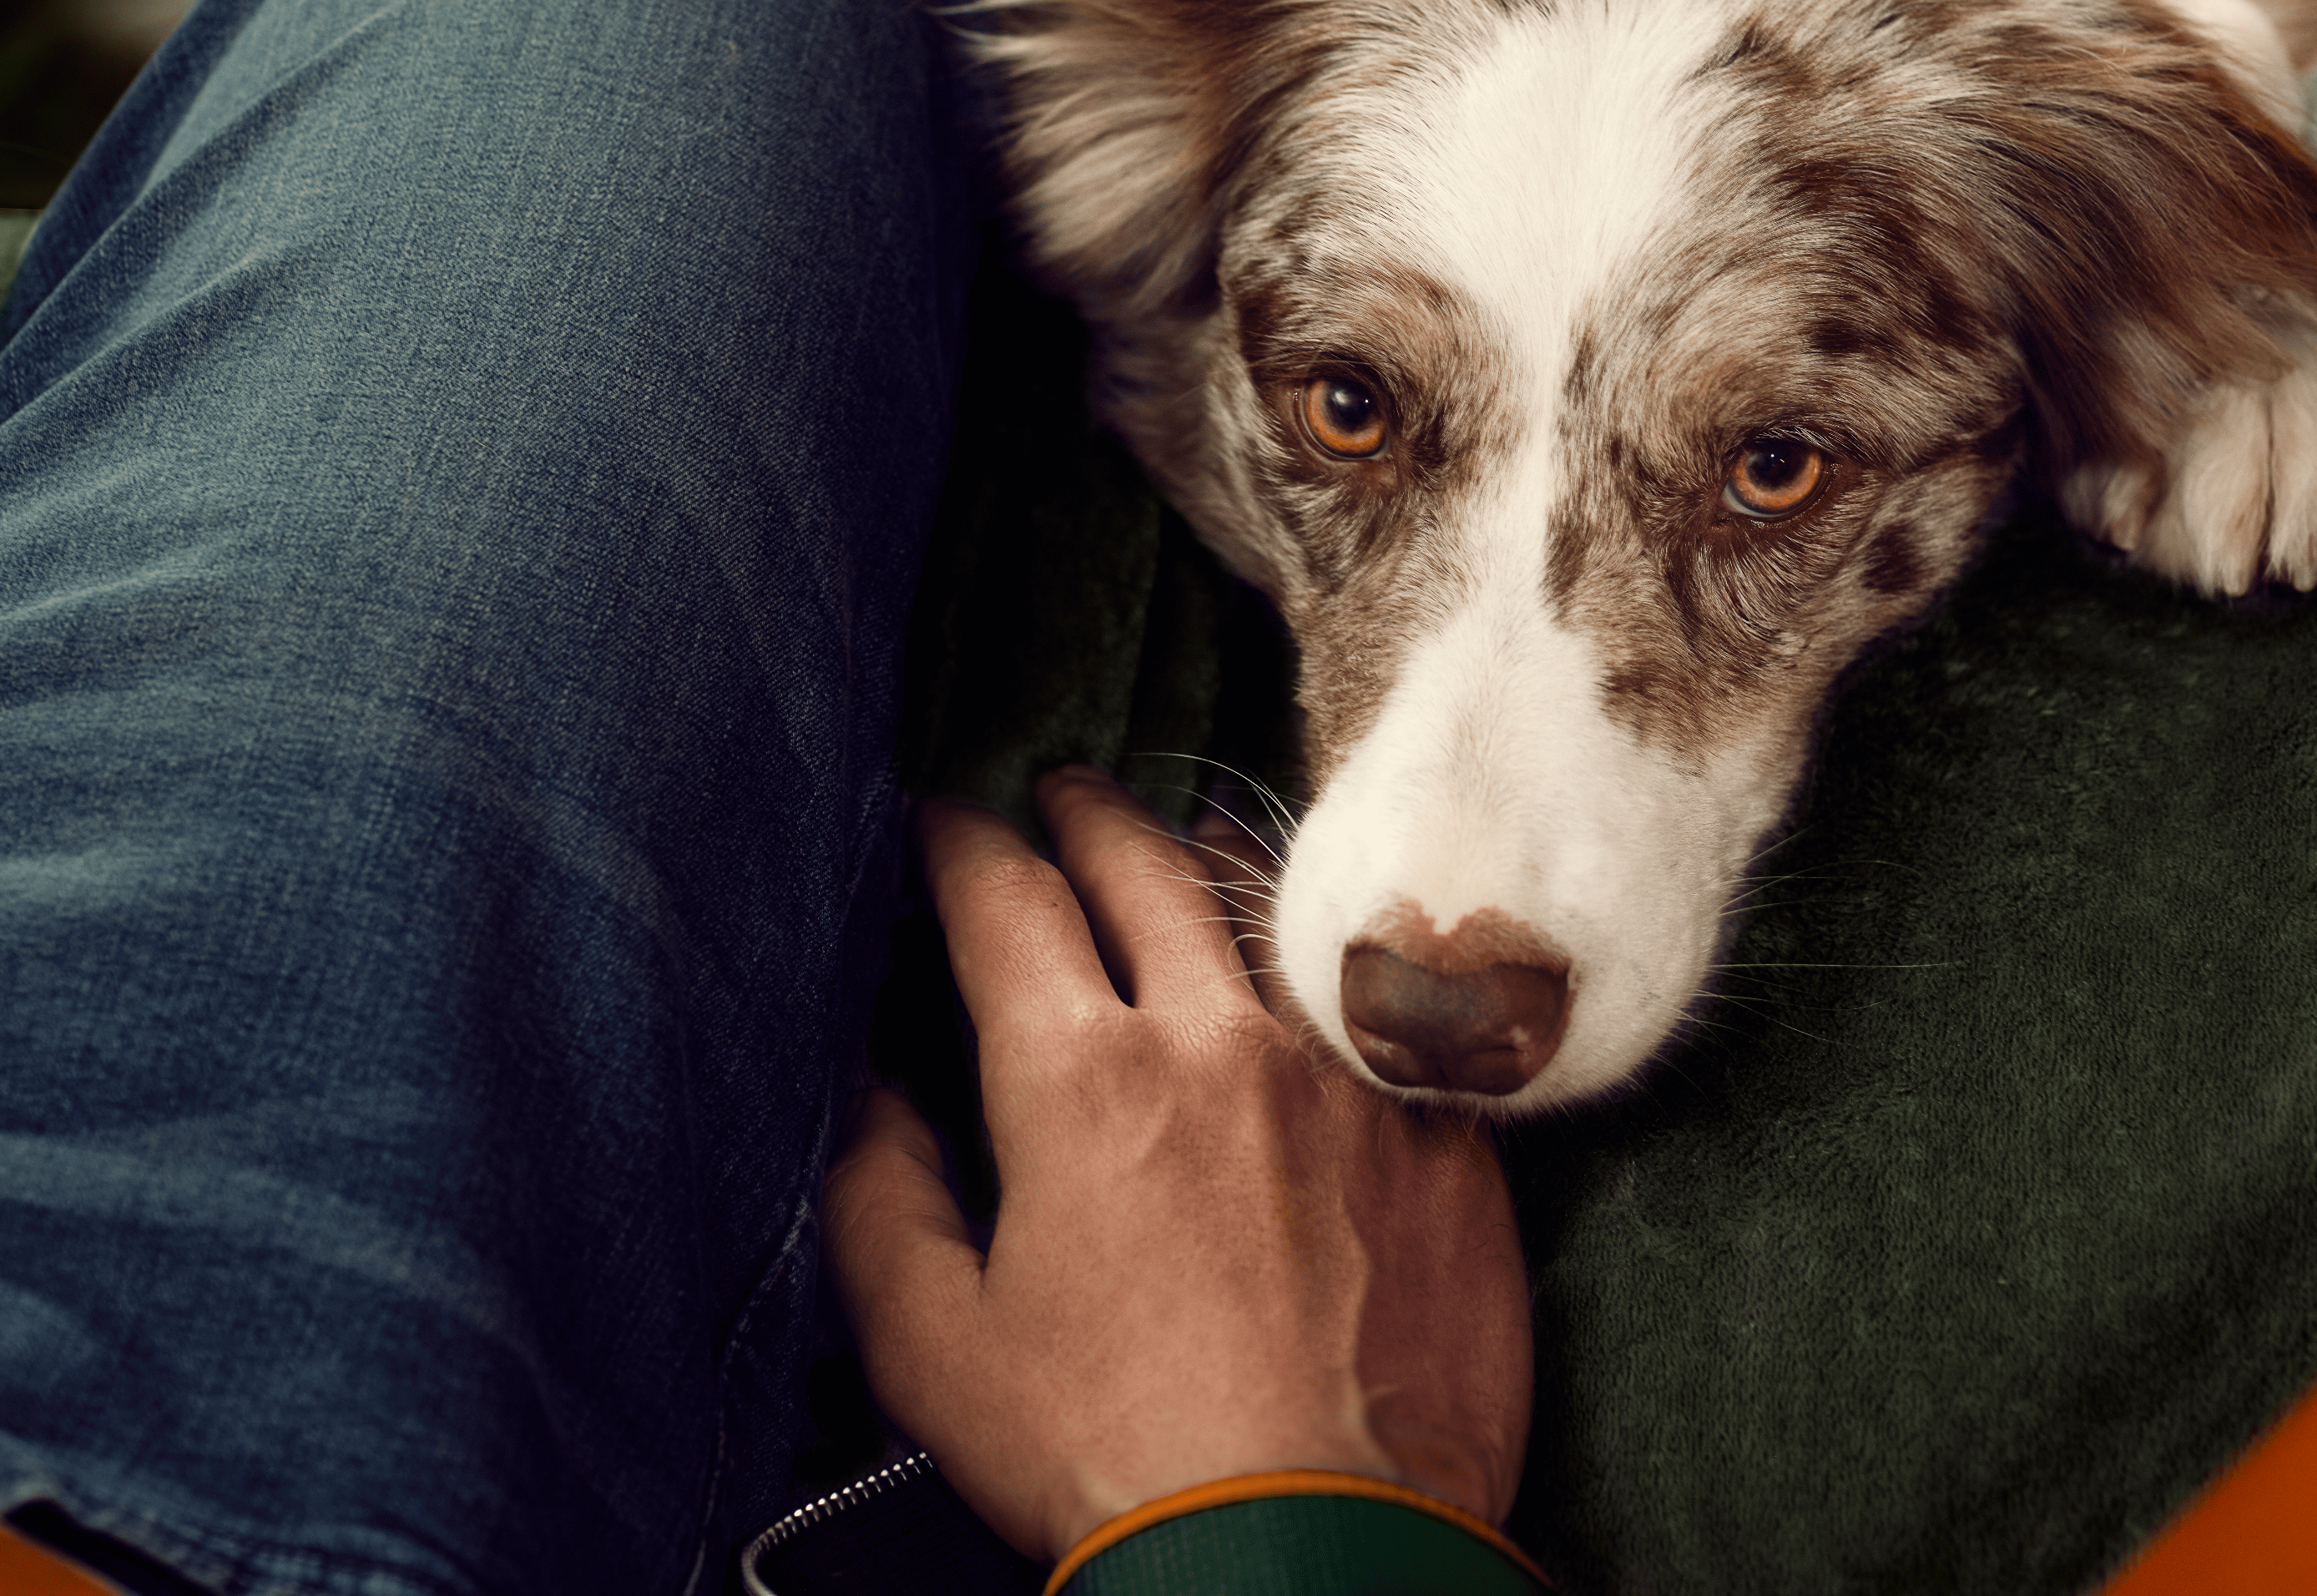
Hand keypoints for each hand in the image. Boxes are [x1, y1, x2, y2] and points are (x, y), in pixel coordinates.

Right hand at [823, 767, 1534, 1561]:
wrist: (1315, 1549)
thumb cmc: (1114, 1461)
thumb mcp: (938, 1349)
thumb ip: (878, 1202)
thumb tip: (873, 1099)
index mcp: (1081, 1078)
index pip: (1005, 899)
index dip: (961, 843)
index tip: (942, 824)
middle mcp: (1220, 1040)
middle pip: (1144, 862)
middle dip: (1085, 813)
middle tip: (1060, 796)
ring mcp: (1347, 1075)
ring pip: (1274, 910)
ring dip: (1212, 862)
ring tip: (1184, 849)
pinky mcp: (1442, 1130)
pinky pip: (1383, 1006)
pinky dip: (1331, 969)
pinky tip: (1314, 977)